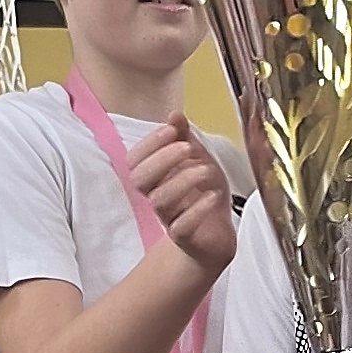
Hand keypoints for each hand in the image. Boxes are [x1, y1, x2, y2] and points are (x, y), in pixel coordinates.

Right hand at [130, 115, 237, 274]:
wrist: (216, 235)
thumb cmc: (202, 195)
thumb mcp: (197, 160)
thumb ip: (184, 137)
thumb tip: (174, 114)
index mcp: (155, 177)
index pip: (135, 160)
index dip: (150, 143)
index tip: (172, 129)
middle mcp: (157, 197)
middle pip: (140, 180)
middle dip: (162, 159)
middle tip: (188, 148)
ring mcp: (169, 218)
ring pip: (160, 201)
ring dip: (183, 180)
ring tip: (207, 169)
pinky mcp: (184, 238)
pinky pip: (181, 227)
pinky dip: (197, 210)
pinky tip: (212, 196)